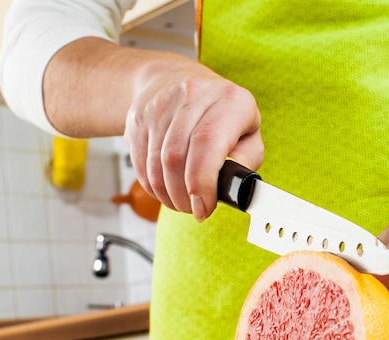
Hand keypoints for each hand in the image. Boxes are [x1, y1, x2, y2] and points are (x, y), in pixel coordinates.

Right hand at [124, 59, 263, 220]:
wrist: (176, 79)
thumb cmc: (222, 116)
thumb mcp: (248, 133)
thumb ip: (247, 160)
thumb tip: (235, 185)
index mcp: (230, 100)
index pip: (207, 143)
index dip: (202, 183)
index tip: (203, 207)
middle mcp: (193, 95)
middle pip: (176, 158)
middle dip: (184, 196)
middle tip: (194, 210)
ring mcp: (161, 104)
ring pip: (156, 165)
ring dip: (168, 195)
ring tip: (182, 202)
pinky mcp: (139, 117)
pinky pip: (141, 164)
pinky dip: (153, 187)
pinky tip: (167, 189)